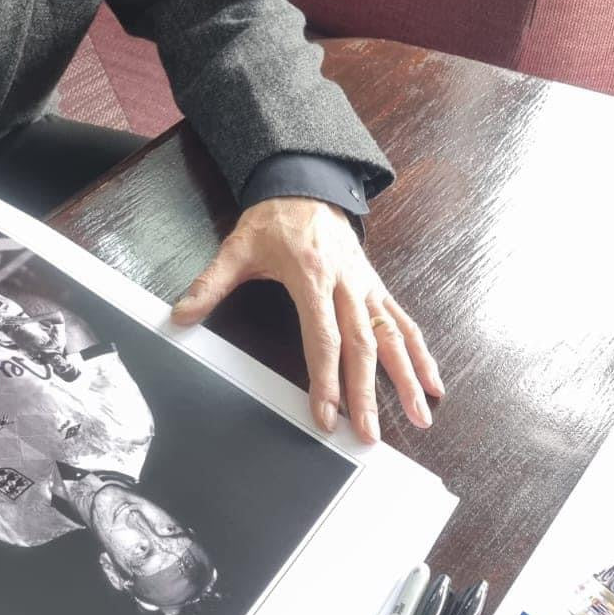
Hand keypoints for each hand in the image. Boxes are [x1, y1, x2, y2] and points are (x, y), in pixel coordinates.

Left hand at [171, 198, 443, 443]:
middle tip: (368, 433)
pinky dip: (421, 352)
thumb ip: (210, 284)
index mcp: (312, 275)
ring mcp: (365, 285)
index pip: (323, 336)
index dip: (325, 378)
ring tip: (421, 416)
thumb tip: (180, 314)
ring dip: (408, 377)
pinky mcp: (375, 285)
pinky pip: (403, 321)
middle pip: (362, 345)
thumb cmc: (273, 218)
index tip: (325, 414)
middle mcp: (346, 283)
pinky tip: (433, 381)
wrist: (305, 181)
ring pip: (392, 336)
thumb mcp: (237, 247)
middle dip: (367, 393)